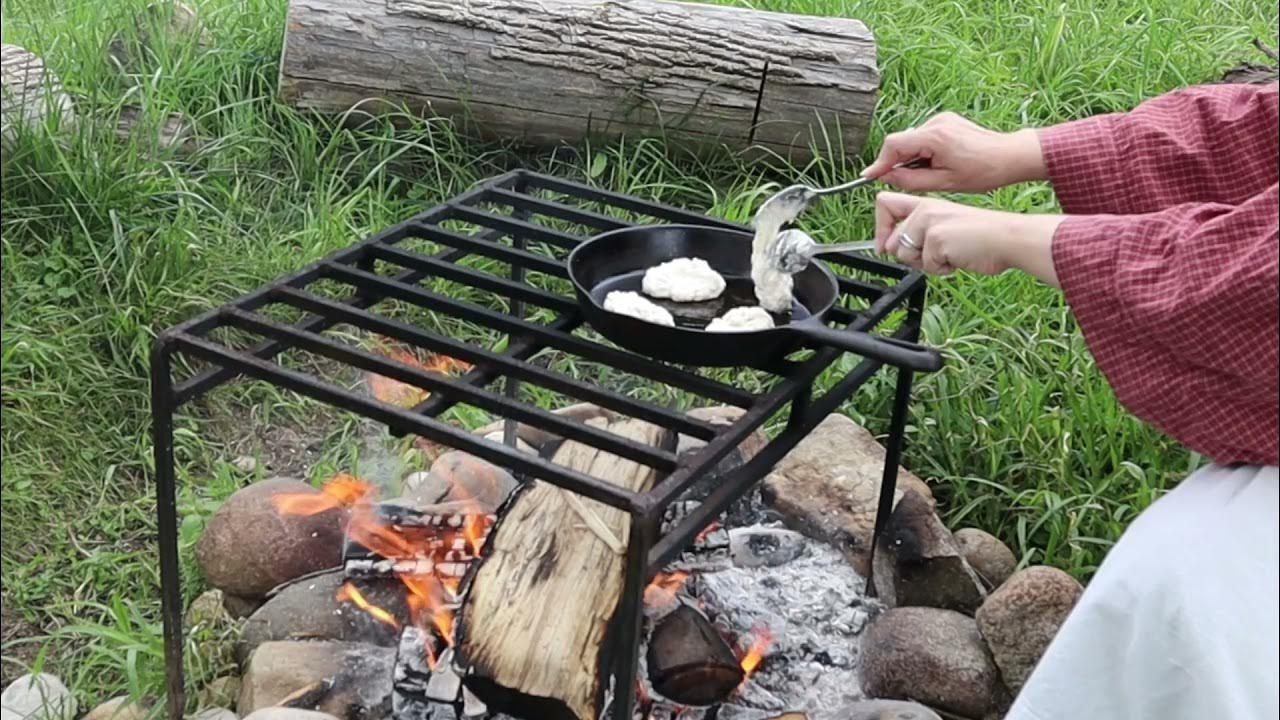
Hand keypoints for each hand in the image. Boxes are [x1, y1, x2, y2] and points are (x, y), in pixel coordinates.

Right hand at [862, 113, 1046, 192]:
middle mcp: (936, 122)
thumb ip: (909, 179)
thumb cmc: (983, 172)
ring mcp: (942, 119)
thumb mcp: (943, 183)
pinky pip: (923, 137)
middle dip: (897, 161)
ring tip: (930, 173)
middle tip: (904, 181)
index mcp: (935, 136)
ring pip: (912, 140)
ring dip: (912, 157)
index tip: (869, 176)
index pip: (894, 144)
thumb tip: (885, 176)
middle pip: (901, 141)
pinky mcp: (947, 121)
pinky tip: (938, 163)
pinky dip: (923, 151)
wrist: (1010, 156)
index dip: (879, 161)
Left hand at [874, 191, 1064, 286]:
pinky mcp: (935, 239)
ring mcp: (928, 223)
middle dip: (910, 257)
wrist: (1008, 238)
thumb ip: (919, 232)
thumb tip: (889, 248)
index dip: (880, 228)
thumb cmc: (983, 235)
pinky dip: (942, 269)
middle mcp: (924, 210)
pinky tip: (959, 258)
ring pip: (905, 255)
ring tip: (951, 253)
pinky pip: (926, 265)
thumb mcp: (945, 226)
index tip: (882, 246)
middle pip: (893, 242)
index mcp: (926, 203)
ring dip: (926, 263)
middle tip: (938, 254)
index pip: (885, 203)